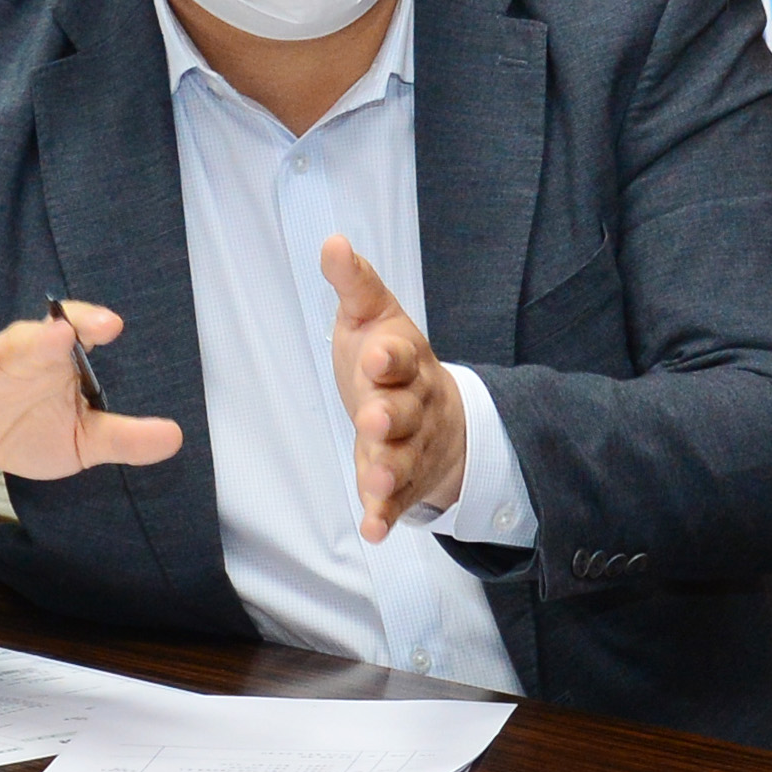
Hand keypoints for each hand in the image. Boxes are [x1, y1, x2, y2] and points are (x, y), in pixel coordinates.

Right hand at [0, 302, 182, 518]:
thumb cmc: (21, 430)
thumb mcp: (77, 441)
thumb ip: (122, 437)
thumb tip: (175, 437)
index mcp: (44, 363)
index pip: (69, 334)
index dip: (87, 324)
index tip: (111, 325)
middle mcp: (5, 361)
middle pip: (22, 341)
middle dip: (39, 336)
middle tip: (58, 331)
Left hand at [322, 237, 459, 542]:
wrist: (439, 415)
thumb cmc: (392, 361)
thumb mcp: (373, 317)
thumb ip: (355, 285)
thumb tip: (332, 241)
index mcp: (405, 361)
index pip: (399, 357)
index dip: (389, 358)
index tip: (374, 356)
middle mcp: (413, 405)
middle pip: (405, 412)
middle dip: (390, 416)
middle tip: (373, 419)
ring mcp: (410, 447)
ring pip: (402, 460)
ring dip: (388, 472)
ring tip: (375, 482)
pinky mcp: (401, 483)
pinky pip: (395, 503)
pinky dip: (383, 516)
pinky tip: (373, 530)